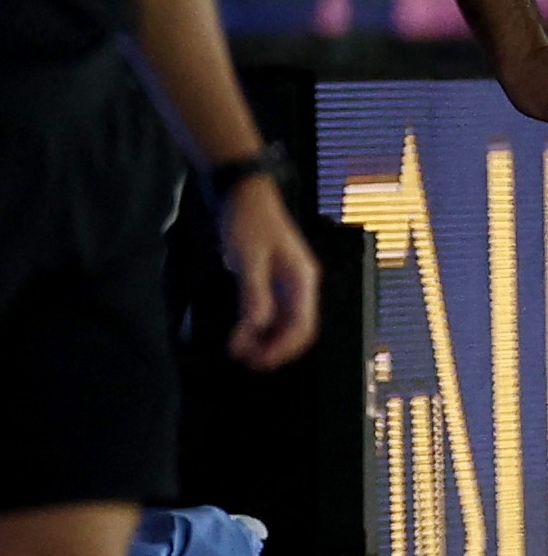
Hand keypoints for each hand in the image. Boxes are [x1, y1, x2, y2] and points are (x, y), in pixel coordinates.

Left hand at [220, 175, 319, 369]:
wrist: (245, 194)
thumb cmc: (248, 222)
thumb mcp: (248, 258)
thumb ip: (254, 293)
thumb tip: (257, 326)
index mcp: (301, 280)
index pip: (302, 326)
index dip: (282, 348)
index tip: (256, 360)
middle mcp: (301, 285)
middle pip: (298, 329)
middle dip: (275, 349)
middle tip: (245, 360)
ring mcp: (289, 284)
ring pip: (286, 324)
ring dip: (266, 340)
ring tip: (238, 348)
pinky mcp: (275, 281)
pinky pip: (274, 313)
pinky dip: (259, 327)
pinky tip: (241, 332)